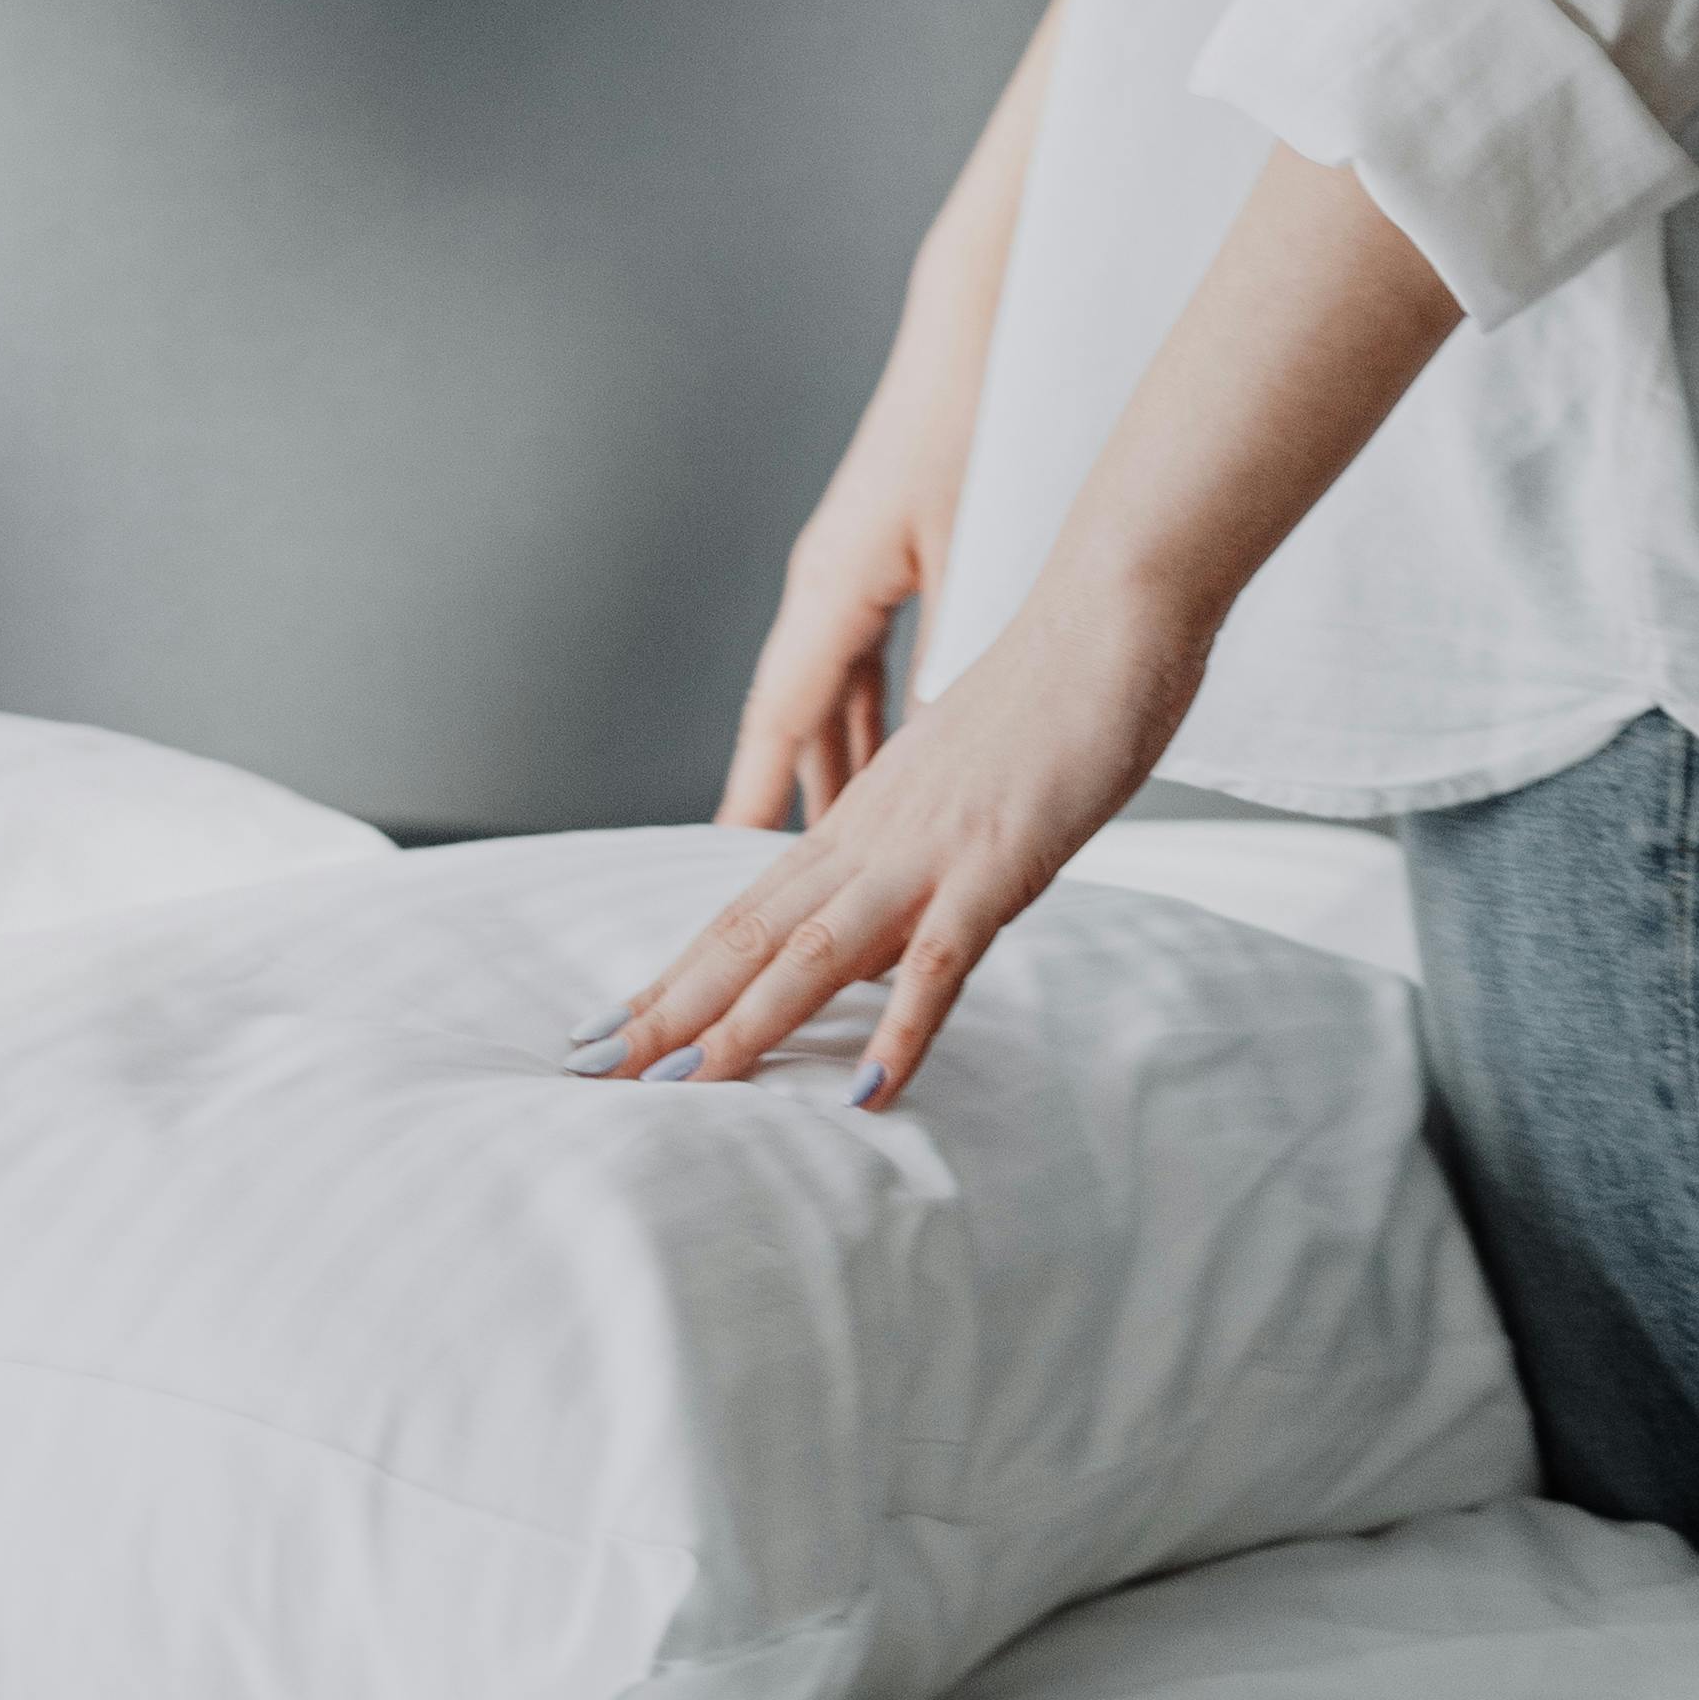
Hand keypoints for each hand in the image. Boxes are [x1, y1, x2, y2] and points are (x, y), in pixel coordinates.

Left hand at [610, 136, 1455, 1106]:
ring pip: (815, 948)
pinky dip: (903, 1023)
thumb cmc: (1052, 692)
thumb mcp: (960, 786)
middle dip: (668, 1011)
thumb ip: (911, 857)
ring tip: (685, 1089)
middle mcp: (874, 834)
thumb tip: (876, 939)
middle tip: (587, 1073)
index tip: (606, 1031)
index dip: (673, 977)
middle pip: (748, 934)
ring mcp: (931, 847)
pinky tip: (875, 1089)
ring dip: (748, 1025)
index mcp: (862, 817)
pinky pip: (944, 955)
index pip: (742, 908)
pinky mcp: (1000, 858)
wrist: (1111, 610)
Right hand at [714, 324, 976, 833]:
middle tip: (777, 883)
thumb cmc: (971, 424)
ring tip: (832, 840)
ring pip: (830, 689)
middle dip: (789, 797)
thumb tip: (943, 741)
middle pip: (796, 714)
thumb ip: (953, 650)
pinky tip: (889, 751)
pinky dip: (866, 713)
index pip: (782, 717)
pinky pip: (859, 658)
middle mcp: (825, 581)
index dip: (760, 794)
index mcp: (833, 586)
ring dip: (832, 760)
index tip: (734, 864)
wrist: (975, 334)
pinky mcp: (881, 556)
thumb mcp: (969, 555)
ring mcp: (849, 568)